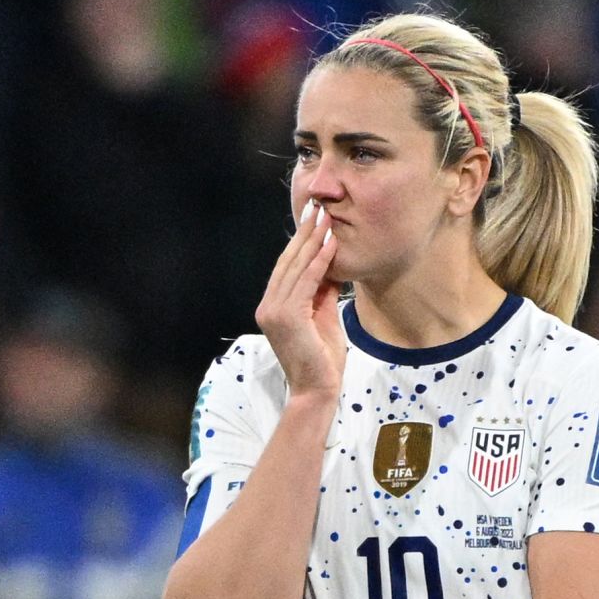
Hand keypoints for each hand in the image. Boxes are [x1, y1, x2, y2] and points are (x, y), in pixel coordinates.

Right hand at [255, 199, 343, 398]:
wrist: (317, 390)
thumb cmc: (322, 358)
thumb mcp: (322, 316)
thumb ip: (320, 291)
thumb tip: (328, 264)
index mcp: (272, 306)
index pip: (285, 267)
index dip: (300, 242)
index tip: (313, 219)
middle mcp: (267, 306)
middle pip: (287, 262)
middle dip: (304, 234)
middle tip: (318, 209)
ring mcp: (274, 311)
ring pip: (296, 268)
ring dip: (313, 242)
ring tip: (327, 219)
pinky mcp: (287, 317)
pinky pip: (306, 282)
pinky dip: (319, 261)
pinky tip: (331, 245)